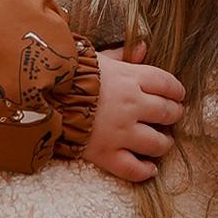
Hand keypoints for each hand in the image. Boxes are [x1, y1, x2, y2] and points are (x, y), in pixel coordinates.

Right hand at [81, 44, 185, 183]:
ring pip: (157, 143)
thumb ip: (122, 54)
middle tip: (171, 117)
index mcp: (130, 78)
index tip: (178, 95)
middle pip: (167, 112)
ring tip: (162, 141)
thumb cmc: (67, 74)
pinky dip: (145, 171)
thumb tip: (143, 46)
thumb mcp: (96, 57)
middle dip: (174, 114)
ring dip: (164, 143)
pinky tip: (150, 169)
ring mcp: (120, 132)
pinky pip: (133, 169)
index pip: (166, 84)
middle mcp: (131, 106)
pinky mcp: (106, 154)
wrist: (39, 96)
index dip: (176, 90)